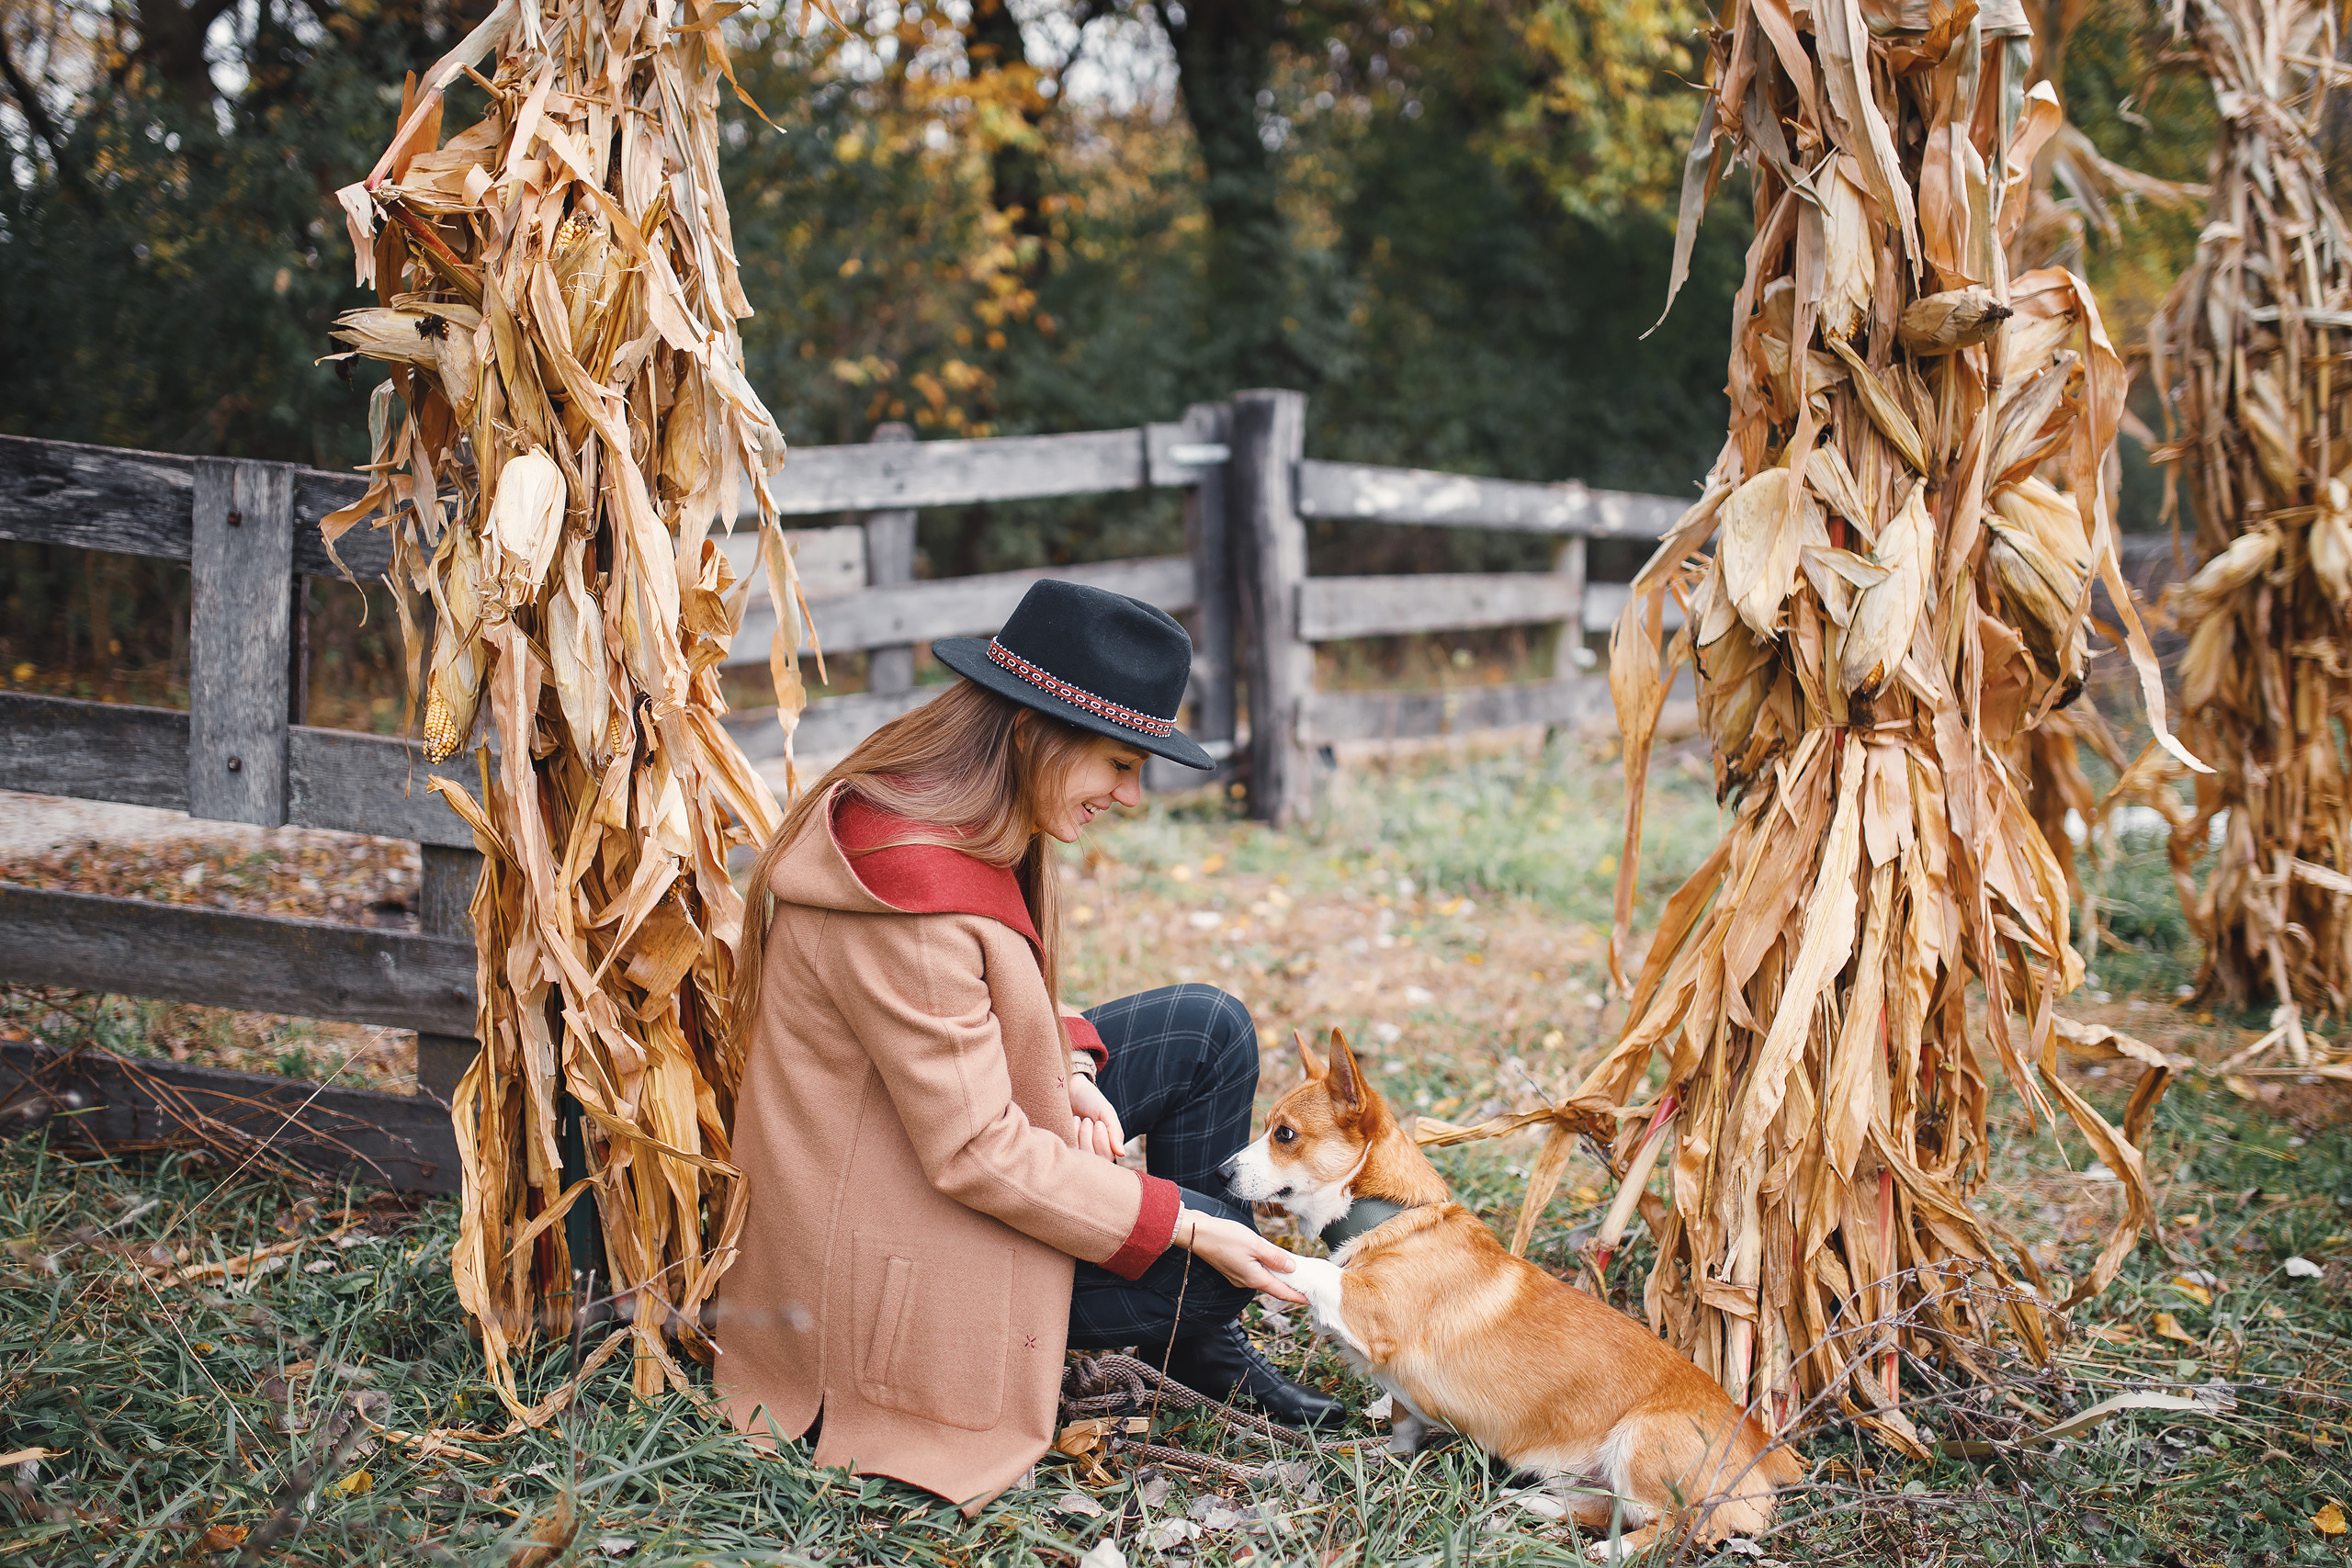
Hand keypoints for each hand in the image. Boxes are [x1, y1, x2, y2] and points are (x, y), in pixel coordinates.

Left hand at [1070, 1073, 1124, 1160]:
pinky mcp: (1066, 1146)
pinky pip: (1069, 1149)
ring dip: (1081, 1134)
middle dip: (1089, 1137)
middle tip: (1088, 1121)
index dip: (1102, 1142)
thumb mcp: (1106, 1113)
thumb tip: (1121, 1153)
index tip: (1099, 1123)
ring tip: (1080, 1120)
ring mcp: (1079, 1149)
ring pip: (1081, 1155)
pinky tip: (1072, 1122)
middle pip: (1094, 1158)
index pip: (1107, 1157)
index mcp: (1108, 1144)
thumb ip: (1115, 1132)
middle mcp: (1094, 1150)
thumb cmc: (1091, 1101)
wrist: (1071, 1090)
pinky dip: (1071, 1133)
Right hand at [1174, 1210, 1305, 1303]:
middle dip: (1289, 1286)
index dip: (1297, 1296)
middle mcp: (1246, 1281)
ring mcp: (1238, 1275)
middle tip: (1306, 1284)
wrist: (1196, 1233)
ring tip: (1293, 1271)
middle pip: (1273, 1286)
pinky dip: (1266, 1268)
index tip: (1311, 1300)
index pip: (1281, 1292)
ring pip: (1263, 1278)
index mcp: (1254, 1278)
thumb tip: (1292, 1268)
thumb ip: (1275, 1257)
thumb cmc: (1225, 1238)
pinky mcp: (1232, 1267)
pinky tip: (1271, 1260)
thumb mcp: (1256, 1245)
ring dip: (1277, 1276)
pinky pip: (1254, 1271)